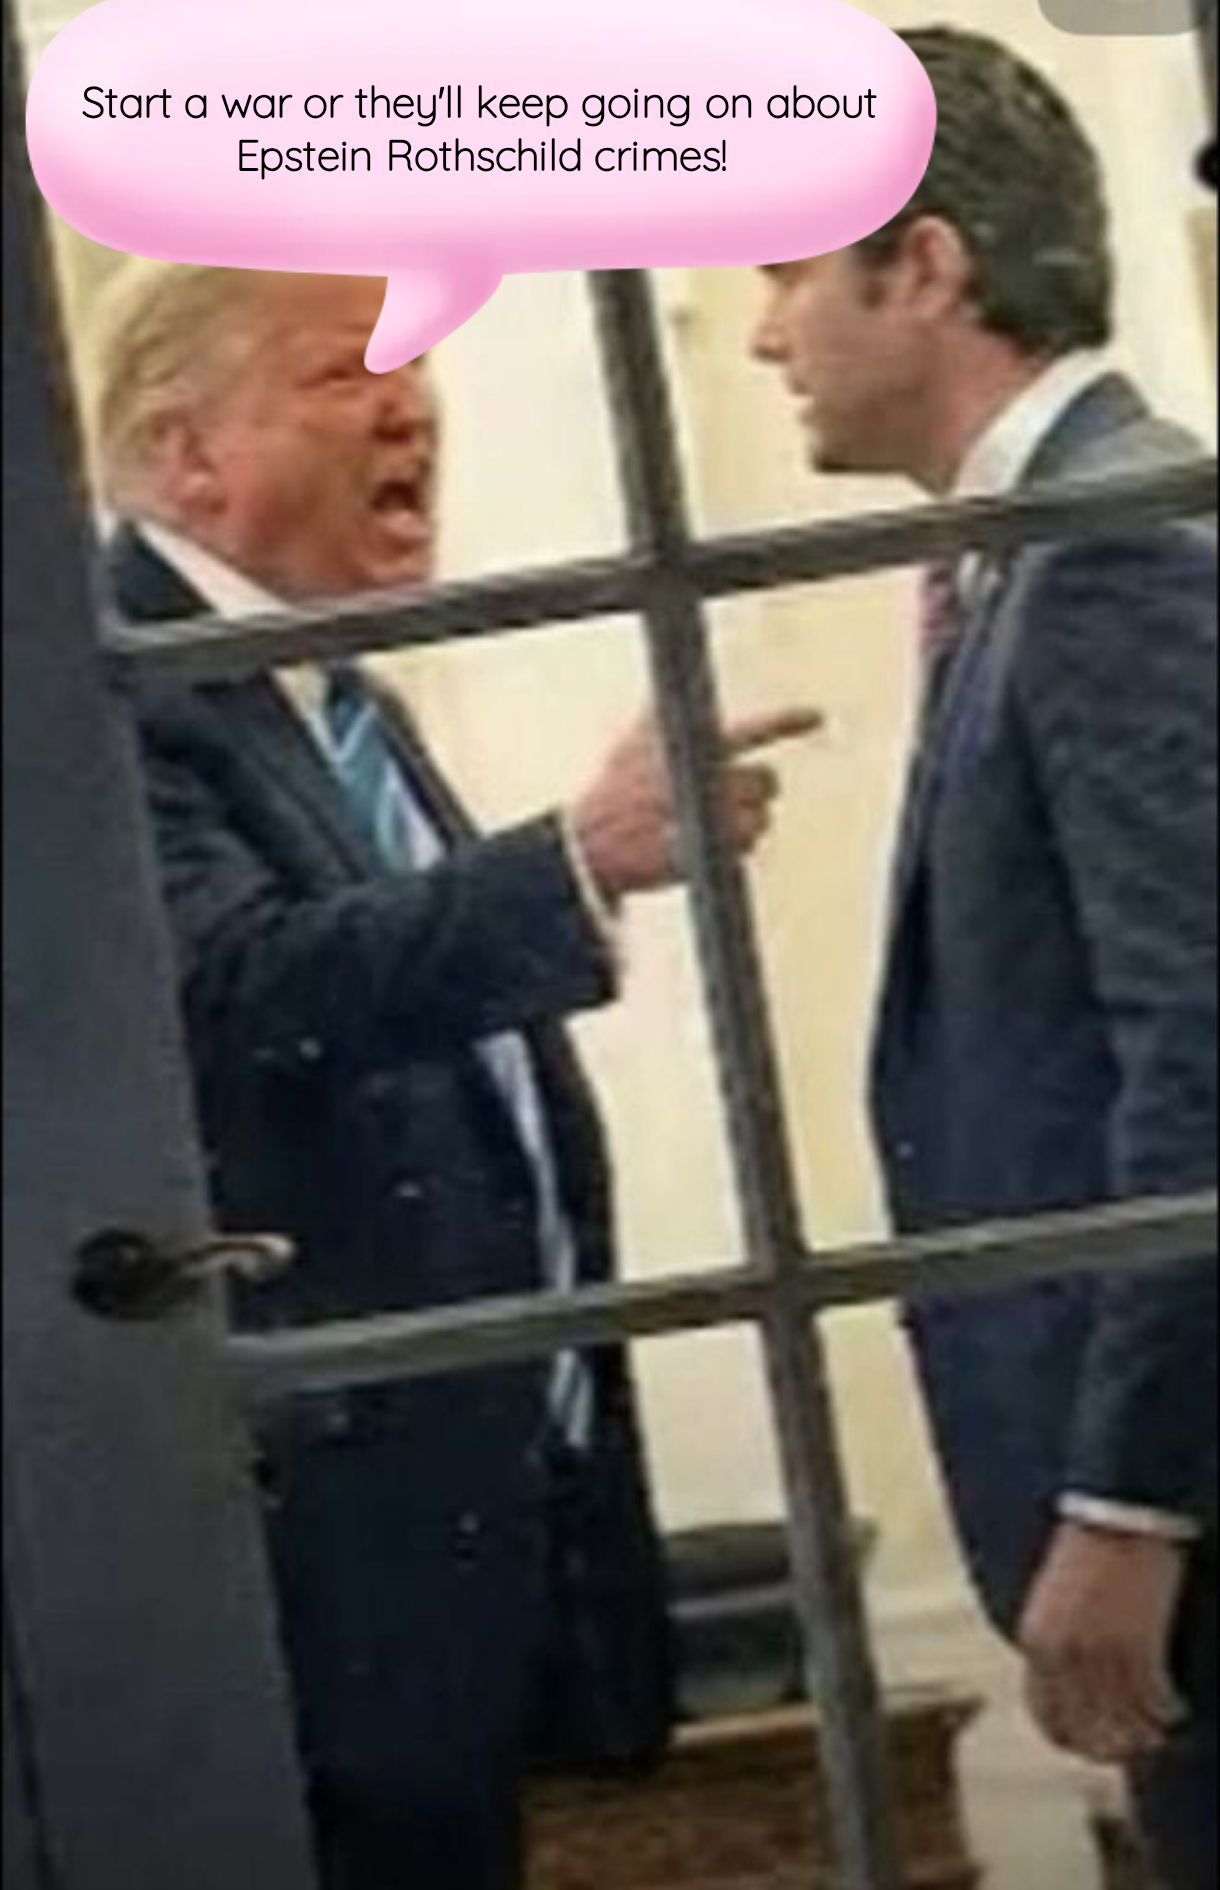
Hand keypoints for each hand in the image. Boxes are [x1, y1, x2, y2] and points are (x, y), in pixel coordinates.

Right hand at [569, 707, 821, 901]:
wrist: (592, 847)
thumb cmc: (613, 796)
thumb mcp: (631, 746)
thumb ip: (655, 715)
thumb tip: (662, 687)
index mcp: (695, 750)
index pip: (752, 730)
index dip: (787, 720)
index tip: (816, 716)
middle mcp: (712, 780)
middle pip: (766, 780)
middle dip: (751, 790)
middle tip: (719, 799)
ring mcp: (717, 817)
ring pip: (761, 818)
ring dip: (740, 823)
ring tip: (699, 825)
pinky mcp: (716, 850)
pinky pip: (747, 847)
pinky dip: (732, 849)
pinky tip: (700, 844)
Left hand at [1018, 1521, 1189, 1764]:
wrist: (1116, 1514)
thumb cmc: (1087, 1555)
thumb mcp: (1054, 1604)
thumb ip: (1056, 1649)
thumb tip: (1073, 1697)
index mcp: (1035, 1642)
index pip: (1046, 1718)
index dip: (1075, 1741)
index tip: (1098, 1746)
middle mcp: (1063, 1653)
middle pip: (1089, 1731)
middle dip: (1115, 1747)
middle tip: (1138, 1745)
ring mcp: (1100, 1651)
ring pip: (1127, 1722)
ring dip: (1148, 1733)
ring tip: (1162, 1728)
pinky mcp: (1138, 1643)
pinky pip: (1155, 1700)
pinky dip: (1169, 1711)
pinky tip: (1177, 1708)